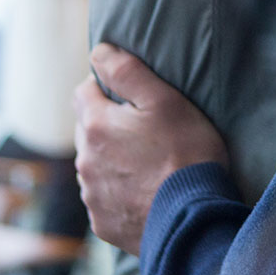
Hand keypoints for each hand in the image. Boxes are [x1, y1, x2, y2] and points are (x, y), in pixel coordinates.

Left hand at [74, 43, 228, 255]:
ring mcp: (92, 195)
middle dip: (109, 122)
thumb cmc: (185, 151)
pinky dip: (119, 188)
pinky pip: (104, 196)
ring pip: (95, 164)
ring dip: (113, 157)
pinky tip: (146, 188)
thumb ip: (127, 71)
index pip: (84, 92)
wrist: (191, 217)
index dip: (105, 86)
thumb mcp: (164, 100)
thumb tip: (99, 51)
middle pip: (88, 129)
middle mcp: (85, 161)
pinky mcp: (102, 223)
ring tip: (149, 159)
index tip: (131, 94)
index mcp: (97, 126)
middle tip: (145, 126)